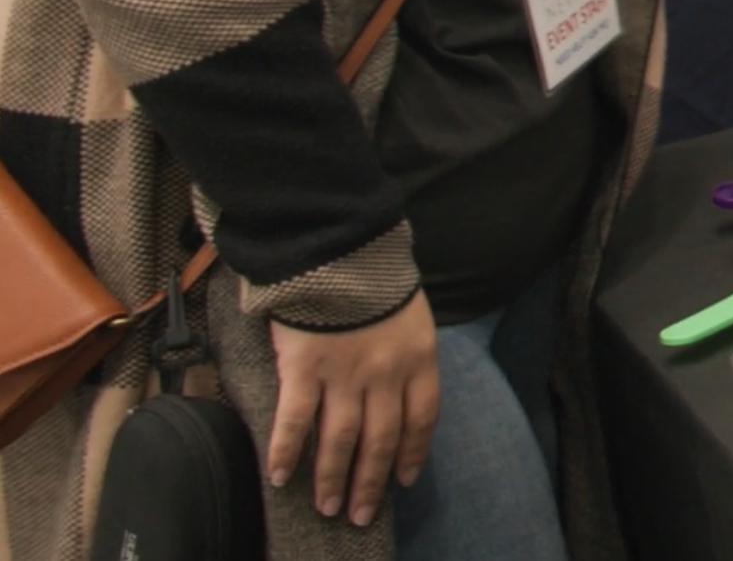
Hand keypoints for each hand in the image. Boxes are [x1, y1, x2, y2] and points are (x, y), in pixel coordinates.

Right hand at [266, 291, 438, 526]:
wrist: (339, 249)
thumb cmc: (374, 277)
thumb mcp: (409, 314)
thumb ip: (405, 353)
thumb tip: (397, 388)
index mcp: (418, 358)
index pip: (422, 418)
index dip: (413, 453)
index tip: (404, 480)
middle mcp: (386, 373)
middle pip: (382, 440)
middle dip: (370, 482)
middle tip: (359, 513)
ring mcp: (345, 374)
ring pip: (341, 440)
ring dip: (333, 478)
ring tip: (328, 506)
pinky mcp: (303, 369)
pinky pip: (294, 421)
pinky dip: (286, 452)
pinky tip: (279, 477)